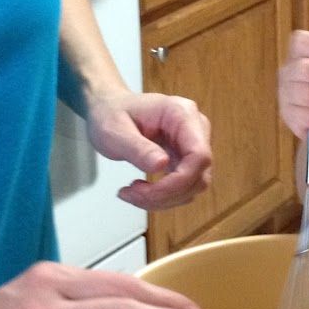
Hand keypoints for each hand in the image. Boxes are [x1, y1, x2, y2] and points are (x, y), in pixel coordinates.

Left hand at [85, 90, 213, 209]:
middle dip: (166, 193)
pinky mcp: (185, 159)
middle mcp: (195, 128)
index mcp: (182, 114)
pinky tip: (141, 191)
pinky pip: (184, 186)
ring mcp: (192, 144)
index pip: (199, 155)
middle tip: (132, 194)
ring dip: (163, 198)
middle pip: (198, 174)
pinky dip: (163, 196)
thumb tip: (161, 164)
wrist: (109, 109)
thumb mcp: (115, 131)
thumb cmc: (111, 114)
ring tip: (132, 193)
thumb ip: (138, 148)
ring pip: (193, 186)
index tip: (149, 191)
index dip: (179, 181)